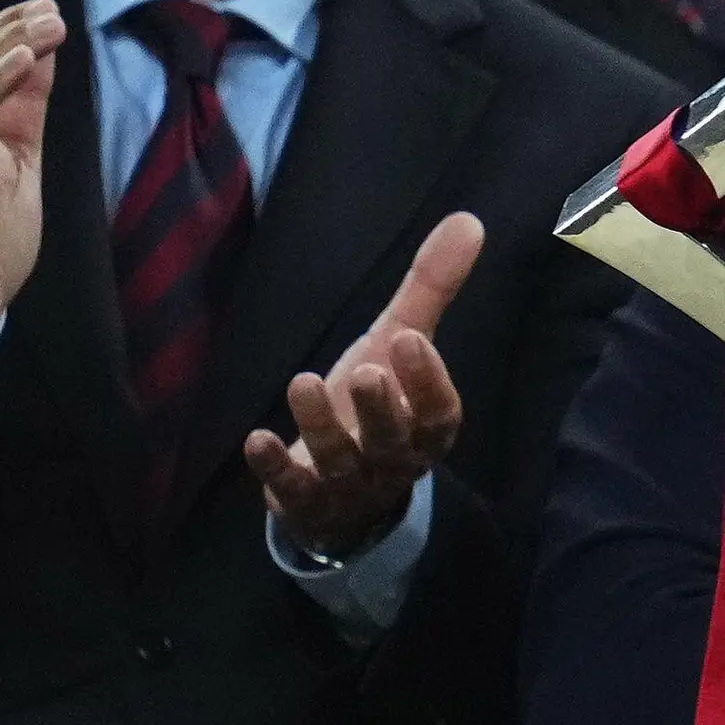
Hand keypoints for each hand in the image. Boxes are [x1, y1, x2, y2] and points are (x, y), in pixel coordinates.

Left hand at [244, 209, 480, 556]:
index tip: (410, 339)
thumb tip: (468, 220)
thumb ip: (430, 289)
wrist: (346, 492)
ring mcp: (350, 487)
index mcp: (426, 427)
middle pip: (393, 440)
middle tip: (366, 371)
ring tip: (302, 382)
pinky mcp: (307, 503)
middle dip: (381, 407)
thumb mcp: (399, 345)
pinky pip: (293, 491)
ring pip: (341, 462)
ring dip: (322, 426)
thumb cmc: (378, 406)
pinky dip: (275, 469)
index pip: (439, 412)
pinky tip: (255, 439)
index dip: (427, 381)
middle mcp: (394, 461)